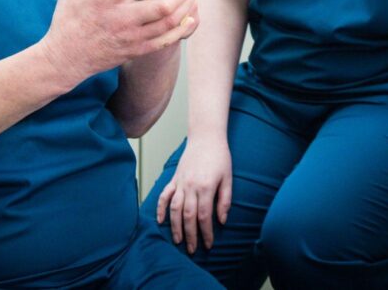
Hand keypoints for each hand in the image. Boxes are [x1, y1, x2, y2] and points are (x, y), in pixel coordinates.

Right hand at [42, 0, 198, 84]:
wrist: (64, 60)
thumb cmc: (67, 21)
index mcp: (105, 0)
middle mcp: (122, 19)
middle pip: (163, 5)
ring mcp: (132, 37)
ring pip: (170, 22)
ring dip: (188, 4)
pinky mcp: (137, 50)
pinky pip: (167, 40)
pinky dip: (182, 27)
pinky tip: (190, 15)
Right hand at [156, 134, 231, 252]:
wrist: (206, 137)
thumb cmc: (220, 157)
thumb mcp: (228, 178)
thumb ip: (225, 200)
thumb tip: (221, 220)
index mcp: (206, 187)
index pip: (204, 216)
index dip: (206, 232)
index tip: (208, 244)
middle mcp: (190, 186)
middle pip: (188, 216)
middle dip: (190, 235)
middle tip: (192, 249)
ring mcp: (180, 182)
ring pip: (174, 209)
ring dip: (175, 226)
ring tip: (177, 241)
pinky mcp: (174, 178)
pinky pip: (164, 195)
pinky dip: (160, 208)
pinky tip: (159, 220)